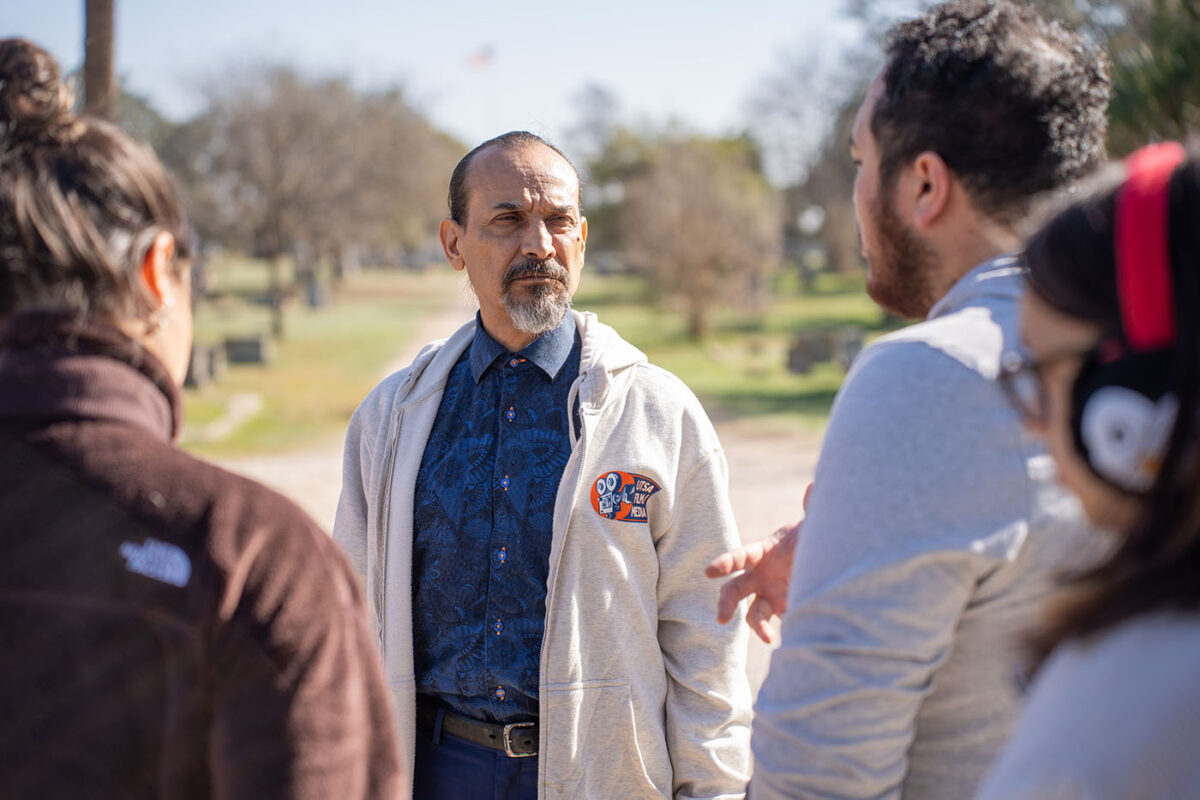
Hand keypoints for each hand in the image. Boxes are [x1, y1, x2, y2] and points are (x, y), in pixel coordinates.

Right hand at [704, 483, 811, 643]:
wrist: (824, 558)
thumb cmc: (811, 537)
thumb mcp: (814, 525)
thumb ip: (813, 508)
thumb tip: (815, 487)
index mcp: (763, 551)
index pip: (739, 557)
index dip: (724, 563)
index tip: (709, 572)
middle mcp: (760, 574)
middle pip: (735, 589)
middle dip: (726, 603)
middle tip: (721, 618)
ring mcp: (769, 593)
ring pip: (753, 612)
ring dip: (756, 625)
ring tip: (767, 636)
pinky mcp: (781, 608)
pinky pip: (772, 622)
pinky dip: (772, 631)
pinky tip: (779, 638)